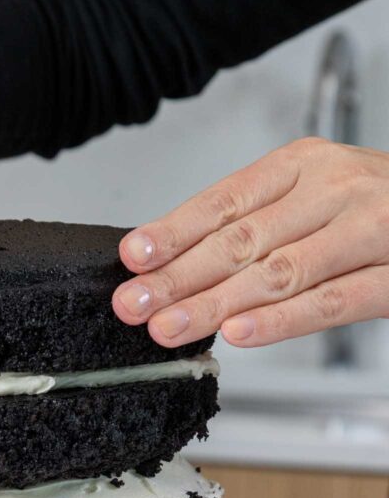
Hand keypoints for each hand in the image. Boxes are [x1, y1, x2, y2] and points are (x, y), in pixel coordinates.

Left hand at [113, 138, 388, 347]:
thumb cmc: (373, 208)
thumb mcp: (310, 196)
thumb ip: (253, 224)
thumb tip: (170, 261)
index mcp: (303, 165)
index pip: (224, 201)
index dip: (173, 231)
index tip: (133, 258)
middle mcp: (334, 188)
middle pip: (241, 240)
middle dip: (179, 277)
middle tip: (135, 305)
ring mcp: (369, 229)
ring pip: (278, 272)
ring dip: (216, 304)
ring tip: (171, 327)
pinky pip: (332, 302)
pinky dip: (283, 320)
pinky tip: (241, 333)